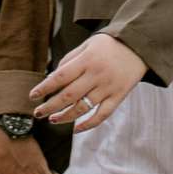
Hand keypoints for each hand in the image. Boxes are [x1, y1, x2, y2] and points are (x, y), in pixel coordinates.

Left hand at [31, 32, 145, 133]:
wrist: (139, 46)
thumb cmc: (108, 44)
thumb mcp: (87, 45)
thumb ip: (69, 60)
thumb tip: (52, 78)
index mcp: (87, 60)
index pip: (61, 76)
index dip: (45, 87)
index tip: (32, 96)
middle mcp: (97, 75)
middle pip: (69, 95)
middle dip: (50, 106)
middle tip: (38, 113)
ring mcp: (108, 87)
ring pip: (83, 108)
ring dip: (65, 116)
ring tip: (53, 120)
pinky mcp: (119, 96)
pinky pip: (102, 115)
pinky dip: (88, 124)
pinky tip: (76, 129)